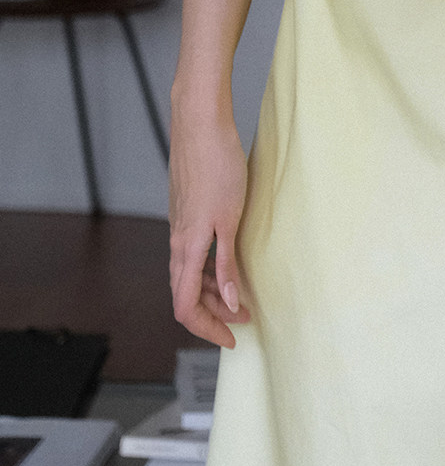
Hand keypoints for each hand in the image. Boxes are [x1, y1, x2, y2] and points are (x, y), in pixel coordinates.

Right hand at [169, 103, 250, 348]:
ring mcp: (181, 228)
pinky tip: (230, 264)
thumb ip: (226, 262)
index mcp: (186, 248)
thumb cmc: (217, 166)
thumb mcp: (230, 219)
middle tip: (245, 320)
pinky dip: (210, 269)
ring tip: (242, 297)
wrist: (200, 125)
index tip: (232, 339)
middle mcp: (178, 242)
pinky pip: (194, 254)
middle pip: (186, 294)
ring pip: (189, 274)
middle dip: (213, 314)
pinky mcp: (187, 214)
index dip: (207, 329)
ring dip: (213, 292)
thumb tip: (227, 300)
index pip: (185, 307)